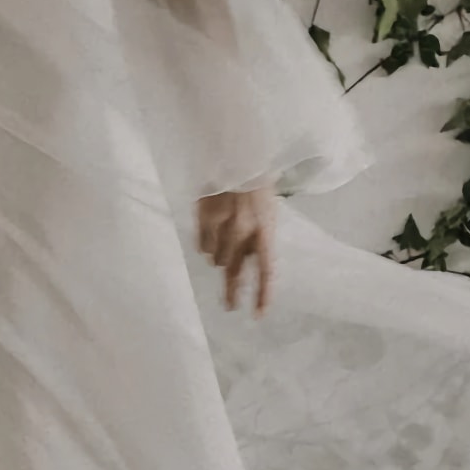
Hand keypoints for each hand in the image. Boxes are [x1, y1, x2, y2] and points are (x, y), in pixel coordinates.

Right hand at [195, 184, 275, 316]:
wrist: (239, 155)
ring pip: (215, 260)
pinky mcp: (204, 217)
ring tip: (223, 240)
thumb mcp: (267, 215)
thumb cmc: (256, 187)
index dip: (262, 294)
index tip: (257, 314)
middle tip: (229, 306)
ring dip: (219, 257)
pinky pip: (201, 247)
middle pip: (234, 272)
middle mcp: (244, 230)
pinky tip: (211, 232)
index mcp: (265, 229)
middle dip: (232, 291)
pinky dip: (206, 245)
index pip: (266, 270)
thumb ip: (258, 241)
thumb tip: (247, 266)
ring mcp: (222, 224)